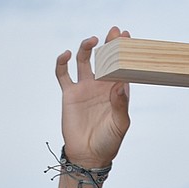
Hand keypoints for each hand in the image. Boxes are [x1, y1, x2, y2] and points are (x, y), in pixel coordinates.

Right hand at [55, 27, 130, 168]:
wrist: (88, 156)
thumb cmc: (108, 142)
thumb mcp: (120, 125)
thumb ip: (121, 104)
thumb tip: (121, 84)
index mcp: (116, 91)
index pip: (121, 66)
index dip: (123, 51)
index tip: (126, 36)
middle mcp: (100, 86)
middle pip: (104, 59)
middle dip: (109, 44)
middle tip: (113, 31)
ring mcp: (84, 88)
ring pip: (84, 60)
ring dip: (87, 48)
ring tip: (91, 41)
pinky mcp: (69, 94)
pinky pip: (63, 74)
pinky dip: (62, 62)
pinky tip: (65, 54)